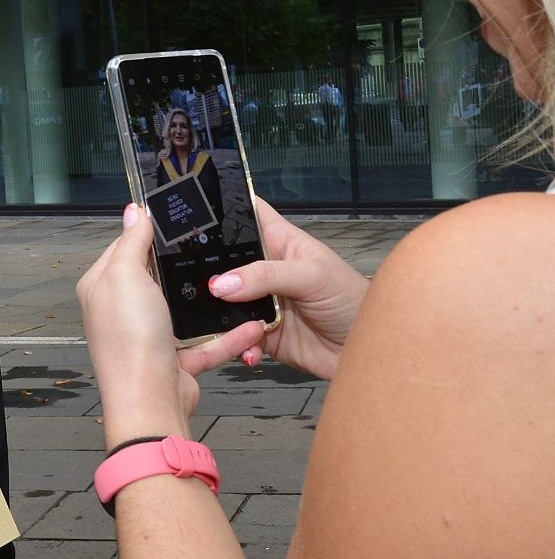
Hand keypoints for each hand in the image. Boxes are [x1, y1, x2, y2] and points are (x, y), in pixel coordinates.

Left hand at [77, 205, 262, 449]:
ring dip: (216, 302)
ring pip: (188, 311)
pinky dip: (231, 337)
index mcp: (104, 287)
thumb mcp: (125, 276)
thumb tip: (134, 212)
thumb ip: (131, 242)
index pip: (126, 247)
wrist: (150, 402)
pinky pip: (208, 343)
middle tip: (216, 244)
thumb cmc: (130, 340)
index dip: (149, 232)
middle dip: (187, 264)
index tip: (179, 217)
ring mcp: (150, 336)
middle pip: (159, 277)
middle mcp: (124, 312)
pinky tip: (253, 325)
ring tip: (242, 283)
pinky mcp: (176, 360)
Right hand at [207, 197, 367, 380]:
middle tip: (192, 279)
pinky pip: (235, 336)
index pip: (246, 213)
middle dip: (206, 270)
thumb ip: (266, 276)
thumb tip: (222, 283)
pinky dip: (235, 344)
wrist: (367, 351)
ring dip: (218, 313)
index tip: (192, 210)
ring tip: (223, 321)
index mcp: (279, 242)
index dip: (222, 207)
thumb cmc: (353, 300)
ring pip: (223, 303)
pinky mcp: (260, 334)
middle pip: (223, 261)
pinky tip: (248, 347)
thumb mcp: (312, 276)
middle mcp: (264, 271)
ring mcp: (260, 302)